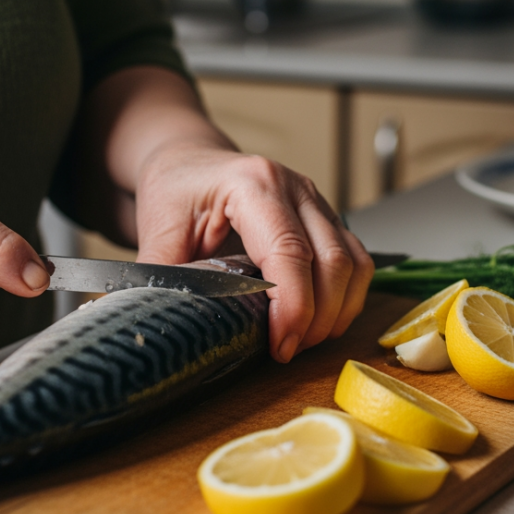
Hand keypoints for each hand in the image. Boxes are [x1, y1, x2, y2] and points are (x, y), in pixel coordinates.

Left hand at [133, 143, 373, 362]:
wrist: (189, 162)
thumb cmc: (175, 192)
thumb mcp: (157, 231)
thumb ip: (162, 277)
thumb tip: (165, 323)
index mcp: (252, 185)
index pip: (290, 251)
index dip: (293, 306)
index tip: (280, 346)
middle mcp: (294, 187)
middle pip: (331, 261)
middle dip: (317, 319)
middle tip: (287, 351)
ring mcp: (316, 200)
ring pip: (352, 263)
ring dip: (336, 312)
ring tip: (302, 340)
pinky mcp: (326, 217)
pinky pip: (357, 260)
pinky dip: (347, 298)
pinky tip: (321, 321)